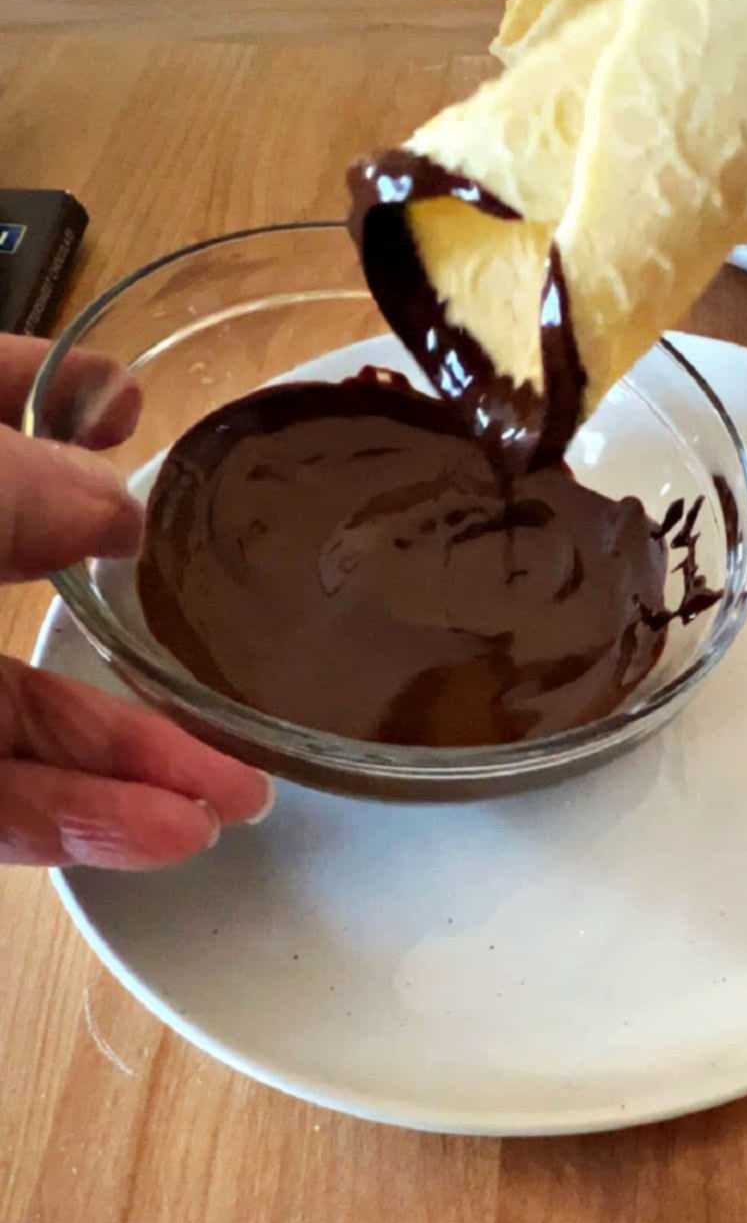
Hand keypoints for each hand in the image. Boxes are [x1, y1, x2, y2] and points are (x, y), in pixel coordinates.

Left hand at [0, 333, 273, 868]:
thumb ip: (9, 487)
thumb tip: (112, 507)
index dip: (40, 391)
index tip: (128, 403)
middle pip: (19, 578)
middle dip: (134, 606)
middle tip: (227, 609)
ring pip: (26, 720)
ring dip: (142, 756)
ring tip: (246, 788)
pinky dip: (86, 822)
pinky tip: (178, 831)